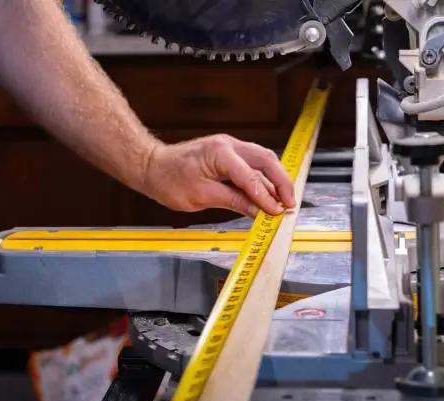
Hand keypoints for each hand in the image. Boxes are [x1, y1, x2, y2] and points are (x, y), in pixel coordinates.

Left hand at [141, 134, 295, 217]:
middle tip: (290, 203)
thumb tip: (259, 212)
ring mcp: (229, 146)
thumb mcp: (202, 197)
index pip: (251, 177)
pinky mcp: (228, 153)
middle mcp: (228, 145)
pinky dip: (262, 178)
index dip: (266, 197)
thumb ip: (234, 202)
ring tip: (283, 200)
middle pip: (266, 160)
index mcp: (220, 153)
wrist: (152, 166)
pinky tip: (267, 193)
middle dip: (281, 182)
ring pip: (263, 160)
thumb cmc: (169, 181)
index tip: (277, 213)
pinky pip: (252, 163)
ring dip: (275, 179)